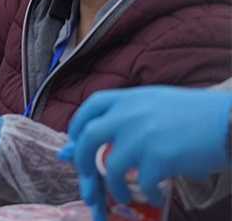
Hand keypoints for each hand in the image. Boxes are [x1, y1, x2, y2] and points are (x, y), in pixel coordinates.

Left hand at [59, 86, 231, 211]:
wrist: (230, 121)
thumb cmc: (197, 115)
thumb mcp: (155, 106)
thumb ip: (124, 118)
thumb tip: (91, 140)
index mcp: (130, 97)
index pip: (91, 106)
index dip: (77, 124)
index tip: (76, 142)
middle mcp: (130, 113)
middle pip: (88, 137)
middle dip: (82, 159)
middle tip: (87, 176)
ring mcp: (143, 135)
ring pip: (111, 167)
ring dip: (114, 186)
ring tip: (123, 195)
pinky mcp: (160, 156)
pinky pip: (141, 183)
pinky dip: (146, 193)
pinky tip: (155, 196)